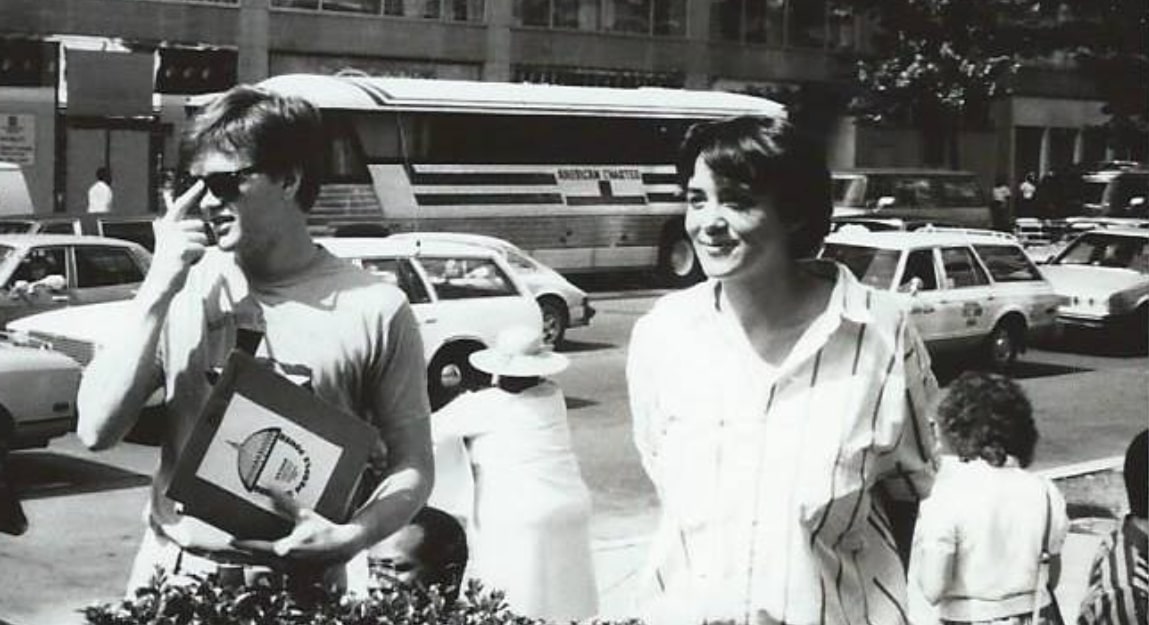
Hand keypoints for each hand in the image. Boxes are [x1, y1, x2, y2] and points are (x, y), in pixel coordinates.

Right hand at [149, 179, 209, 290]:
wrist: (160, 284)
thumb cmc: (169, 266)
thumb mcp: (171, 244)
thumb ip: (179, 232)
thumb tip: (189, 225)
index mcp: (166, 225)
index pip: (180, 205)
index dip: (192, 194)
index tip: (201, 183)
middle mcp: (169, 228)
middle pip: (199, 225)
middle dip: (199, 239)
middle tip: (185, 252)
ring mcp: (175, 238)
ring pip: (203, 237)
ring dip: (199, 250)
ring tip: (184, 258)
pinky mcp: (182, 249)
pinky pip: (203, 249)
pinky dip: (198, 258)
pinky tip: (186, 263)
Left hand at [232, 488, 363, 566]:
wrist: (341, 548)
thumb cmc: (323, 530)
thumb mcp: (305, 515)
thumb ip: (286, 503)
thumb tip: (271, 487)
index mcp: (291, 547)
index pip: (264, 547)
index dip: (248, 544)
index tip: (233, 540)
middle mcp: (287, 560)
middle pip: (255, 558)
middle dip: (238, 552)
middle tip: (222, 546)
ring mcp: (287, 569)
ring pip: (259, 564)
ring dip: (245, 558)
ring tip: (231, 549)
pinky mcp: (288, 572)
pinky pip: (267, 567)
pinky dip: (255, 561)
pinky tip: (247, 555)